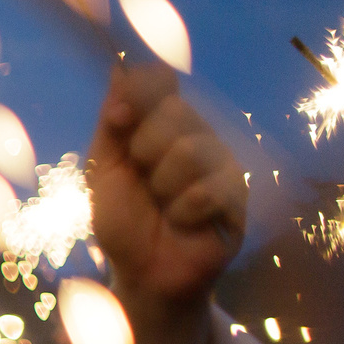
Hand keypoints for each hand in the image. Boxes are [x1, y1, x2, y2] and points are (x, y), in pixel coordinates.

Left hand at [87, 61, 245, 343]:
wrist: (143, 274)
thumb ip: (112, 125)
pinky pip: (208, 188)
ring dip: (162, 187)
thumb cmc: (124, 223)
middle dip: (142, 151)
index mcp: (163, 126)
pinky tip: (183, 223)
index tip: (118, 116)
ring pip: (190, 149)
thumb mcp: (104, 172)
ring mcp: (221, 161)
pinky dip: (183, 212)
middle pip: (173, 111)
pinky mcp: (239, 194)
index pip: (160, 82)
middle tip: (142, 180)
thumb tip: (119, 70)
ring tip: (163, 208)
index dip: (141, 92)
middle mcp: (197, 135)